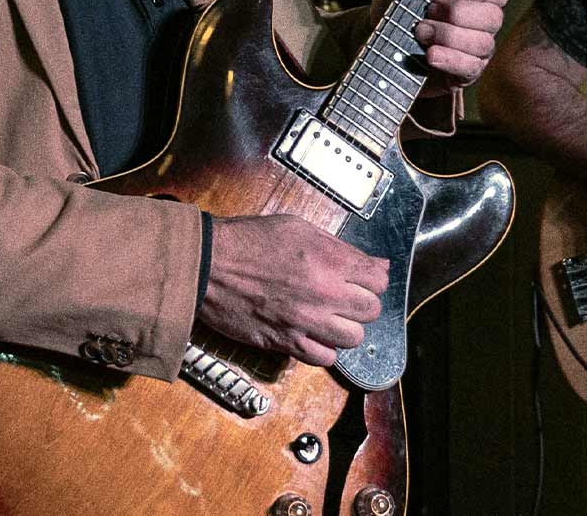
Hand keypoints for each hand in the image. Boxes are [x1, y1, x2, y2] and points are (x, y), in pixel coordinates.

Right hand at [197, 214, 386, 365]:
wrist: (208, 265)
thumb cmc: (249, 240)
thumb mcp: (298, 228)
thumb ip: (339, 248)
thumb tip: (374, 263)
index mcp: (329, 260)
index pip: (379, 279)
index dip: (374, 279)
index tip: (365, 279)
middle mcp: (324, 293)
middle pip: (371, 310)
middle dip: (362, 303)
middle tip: (346, 298)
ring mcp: (306, 321)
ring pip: (353, 338)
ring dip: (346, 328)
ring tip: (330, 318)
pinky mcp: (286, 343)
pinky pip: (325, 359)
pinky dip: (324, 349)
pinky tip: (314, 335)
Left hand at [369, 0, 508, 91]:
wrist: (380, 44)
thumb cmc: (397, 7)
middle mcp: (481, 24)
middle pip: (493, 17)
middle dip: (457, 13)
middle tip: (427, 12)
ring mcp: (476, 52)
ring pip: (483, 44)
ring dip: (449, 35)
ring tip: (420, 32)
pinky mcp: (464, 75)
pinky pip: (470, 68)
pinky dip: (450, 59)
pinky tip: (430, 54)